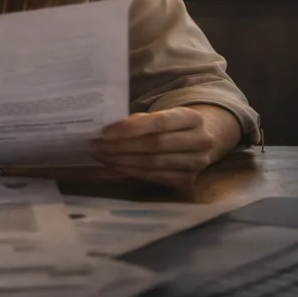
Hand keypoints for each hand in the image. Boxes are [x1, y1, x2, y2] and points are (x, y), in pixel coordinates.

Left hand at [90, 105, 240, 189]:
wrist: (197, 141)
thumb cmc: (170, 126)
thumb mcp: (160, 115)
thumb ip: (138, 120)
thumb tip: (107, 131)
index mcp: (193, 118)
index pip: (160, 122)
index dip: (131, 127)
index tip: (105, 132)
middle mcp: (201, 141)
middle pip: (155, 145)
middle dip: (121, 146)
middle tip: (96, 146)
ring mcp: (197, 164)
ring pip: (153, 163)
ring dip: (122, 161)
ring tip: (101, 156)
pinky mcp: (188, 181)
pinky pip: (154, 177)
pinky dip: (131, 172)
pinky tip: (114, 166)